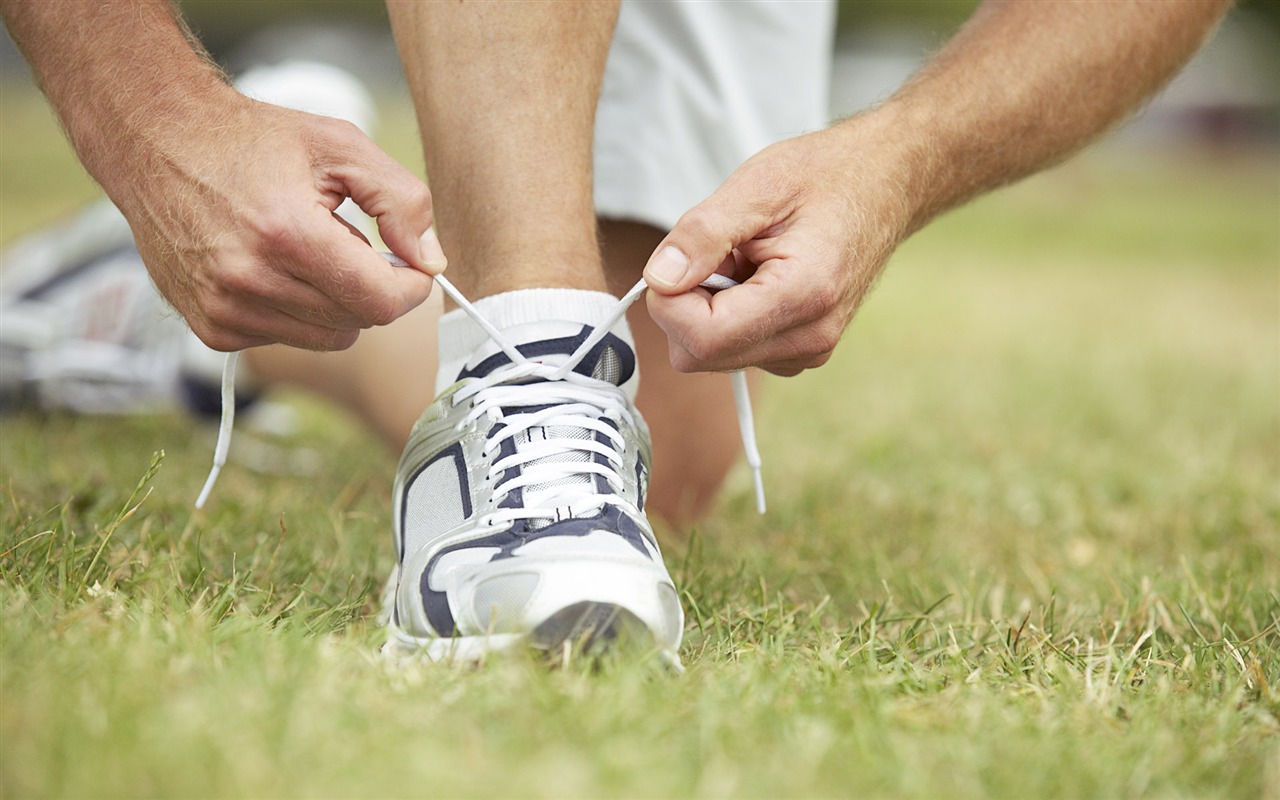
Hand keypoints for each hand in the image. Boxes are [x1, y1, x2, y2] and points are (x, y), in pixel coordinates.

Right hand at [112, 89, 444, 351]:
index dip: (411, 288)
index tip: (412, 265)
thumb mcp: (340, 146)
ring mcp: (226, 310)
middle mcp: (250, 281)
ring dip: (334, 301)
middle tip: (347, 240)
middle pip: (358, 322)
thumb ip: (401, 201)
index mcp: (287, 233)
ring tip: (305, 250)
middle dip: (370, 286)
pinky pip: (288, 339)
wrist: (156, 143)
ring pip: (327, 337)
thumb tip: (430, 260)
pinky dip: (296, 310)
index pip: (380, 302)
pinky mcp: (212, 328)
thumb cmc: (253, 140)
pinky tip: (272, 267)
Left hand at [643, 122, 911, 376]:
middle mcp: (809, 338)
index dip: (669, 302)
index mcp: (802, 296)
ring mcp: (807, 350)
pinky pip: (734, 349)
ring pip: (712, 356)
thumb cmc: (827, 176)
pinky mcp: (800, 350)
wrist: (886, 184)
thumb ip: (702, 234)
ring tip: (745, 260)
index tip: (678, 260)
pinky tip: (755, 278)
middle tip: (719, 253)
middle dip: (686, 305)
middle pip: (699, 355)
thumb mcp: (757, 185)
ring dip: (708, 308)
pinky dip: (727, 315)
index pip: (701, 339)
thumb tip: (659, 279)